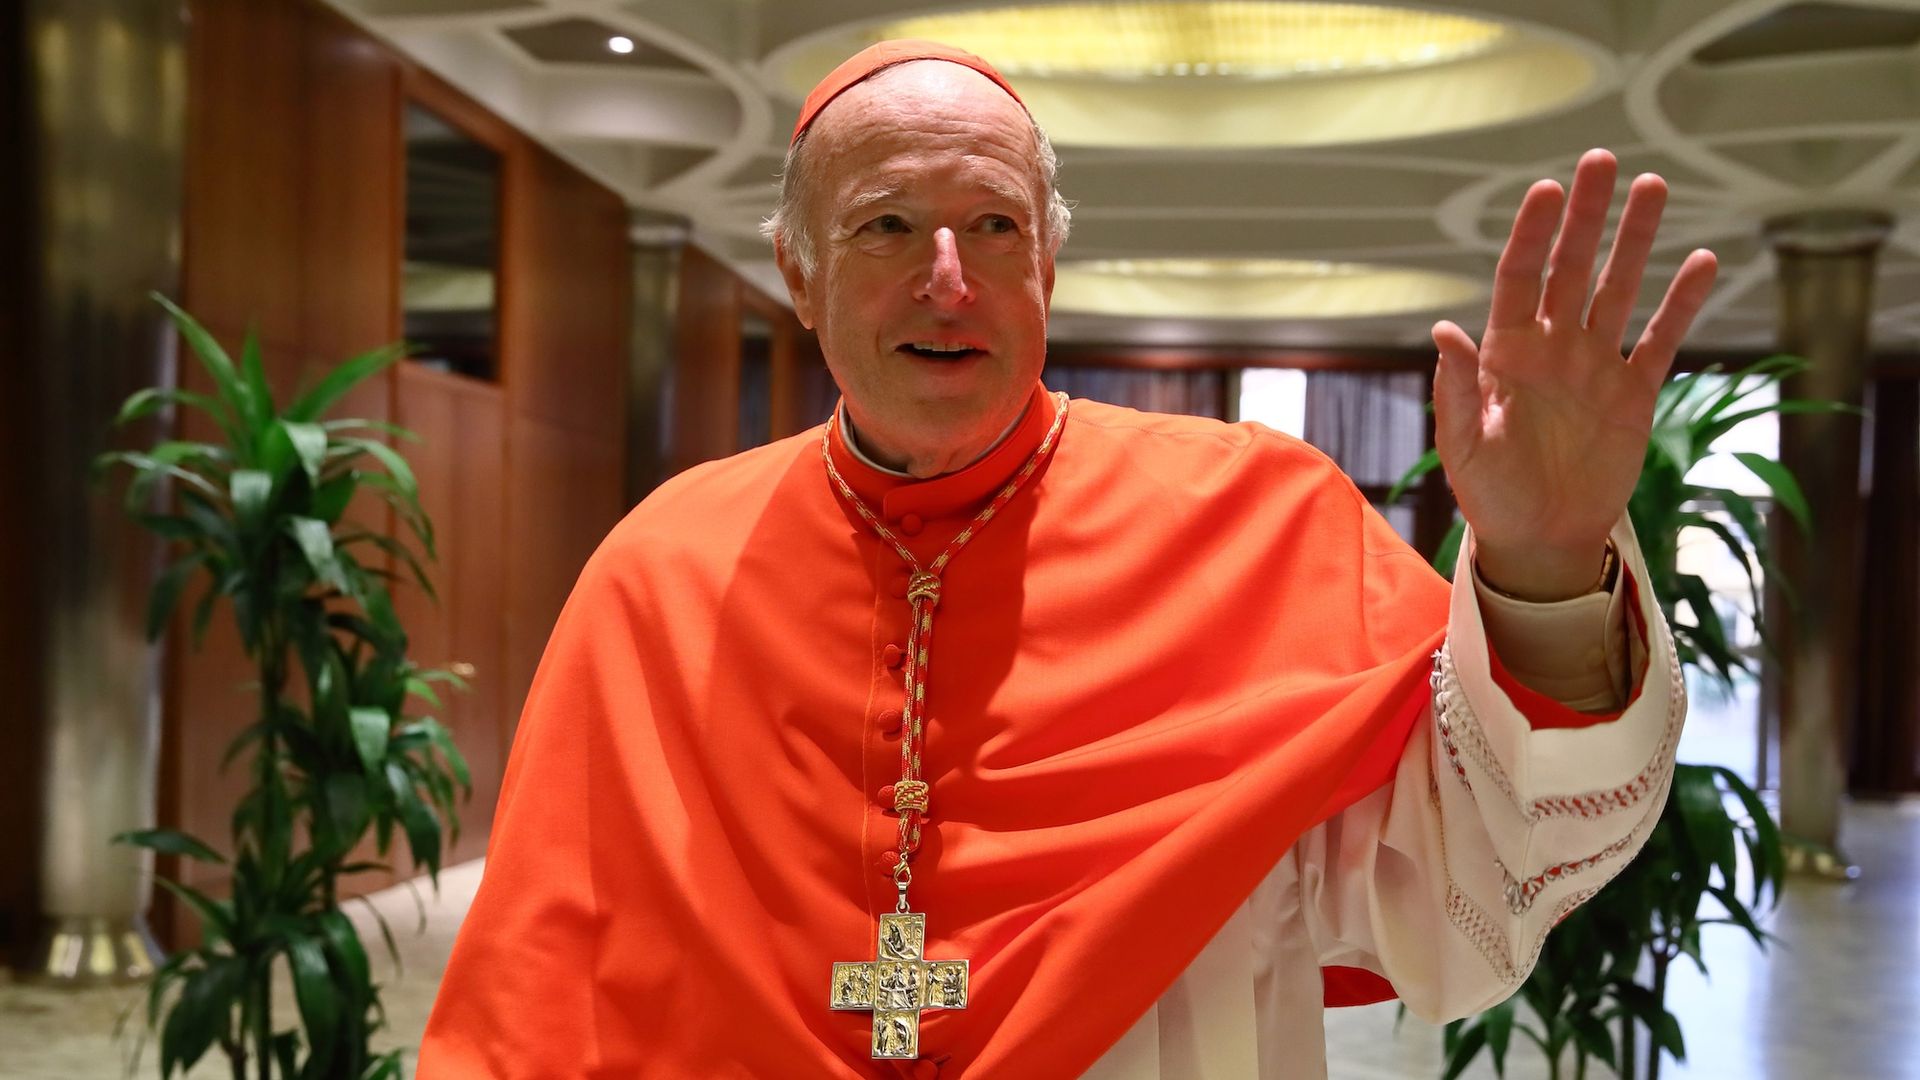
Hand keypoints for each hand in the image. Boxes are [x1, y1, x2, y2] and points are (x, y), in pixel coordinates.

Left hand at [1433, 149, 1717, 599]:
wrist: (1538, 538)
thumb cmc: (1489, 494)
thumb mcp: (1463, 447)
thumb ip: (1454, 390)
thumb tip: (1442, 330)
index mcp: (1504, 354)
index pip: (1518, 278)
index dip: (1531, 235)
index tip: (1546, 190)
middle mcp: (1552, 347)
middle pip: (1572, 268)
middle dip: (1586, 216)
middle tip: (1603, 160)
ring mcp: (1595, 366)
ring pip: (1619, 290)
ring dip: (1636, 241)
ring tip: (1653, 187)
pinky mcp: (1633, 395)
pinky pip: (1660, 341)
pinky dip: (1680, 304)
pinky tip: (1702, 262)